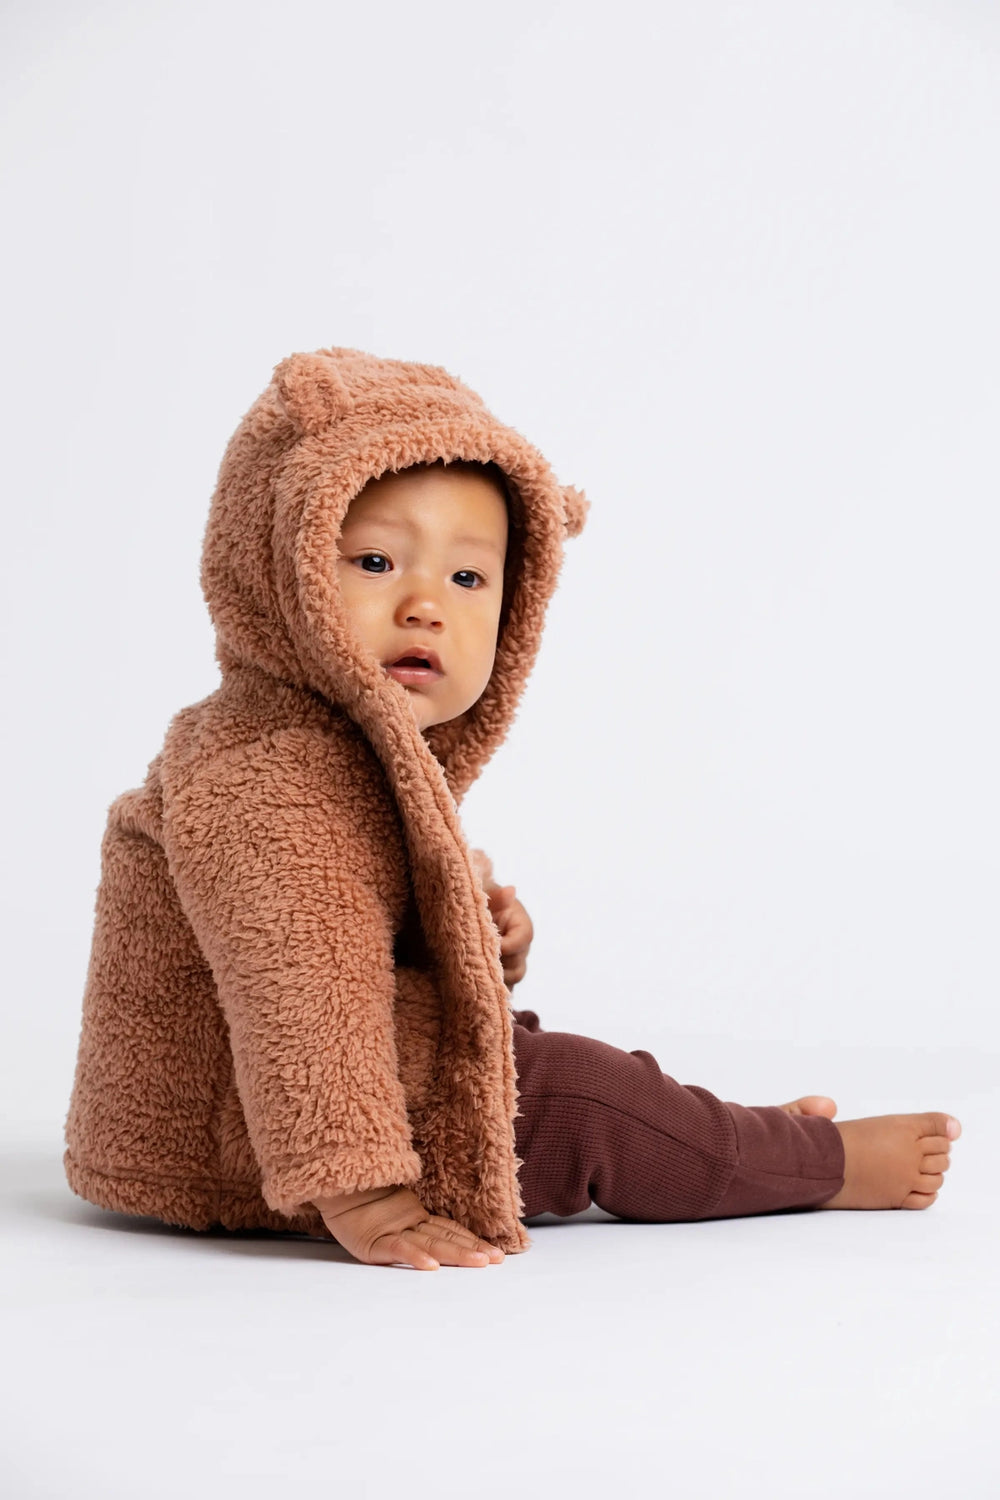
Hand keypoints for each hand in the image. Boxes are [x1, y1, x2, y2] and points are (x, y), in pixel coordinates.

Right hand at [315, 1185, 504, 1270]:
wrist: (327, 1181)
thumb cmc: (353, 1196)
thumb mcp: (384, 1208)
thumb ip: (405, 1215)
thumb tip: (426, 1221)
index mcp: (413, 1217)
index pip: (448, 1230)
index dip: (472, 1240)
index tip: (497, 1252)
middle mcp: (408, 1224)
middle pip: (446, 1238)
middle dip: (472, 1249)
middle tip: (497, 1259)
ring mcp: (392, 1229)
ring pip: (431, 1243)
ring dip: (457, 1253)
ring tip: (479, 1262)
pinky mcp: (373, 1239)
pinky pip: (398, 1249)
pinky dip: (415, 1257)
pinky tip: (431, 1266)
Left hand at [486, 882, 532, 989]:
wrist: (470, 913)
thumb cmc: (480, 902)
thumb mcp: (487, 896)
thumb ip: (496, 898)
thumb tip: (511, 890)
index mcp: (522, 926)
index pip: (523, 939)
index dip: (507, 946)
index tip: (490, 946)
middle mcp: (521, 948)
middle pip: (519, 965)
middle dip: (500, 966)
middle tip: (479, 964)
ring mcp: (513, 964)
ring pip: (512, 981)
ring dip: (496, 981)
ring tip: (477, 977)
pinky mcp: (502, 976)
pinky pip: (503, 990)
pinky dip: (493, 991)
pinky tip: (478, 991)